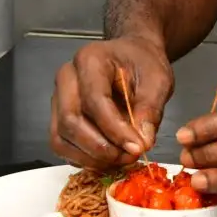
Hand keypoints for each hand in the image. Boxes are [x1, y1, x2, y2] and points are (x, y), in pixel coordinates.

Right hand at [50, 36, 173, 170]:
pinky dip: (82, 158)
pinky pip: (61, 144)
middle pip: (70, 120)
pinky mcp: (58, 116)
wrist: (132, 56)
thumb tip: (143, 143)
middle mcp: (67, 77)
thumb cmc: (143, 63)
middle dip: (100, 147)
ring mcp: (58, 97)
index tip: (137, 147)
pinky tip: (107, 159)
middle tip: (128, 156)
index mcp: (90, 59)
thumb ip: (150, 109)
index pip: (94, 100)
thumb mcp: (157, 80)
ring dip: (90, 157)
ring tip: (121, 159)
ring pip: (61, 137)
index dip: (115, 129)